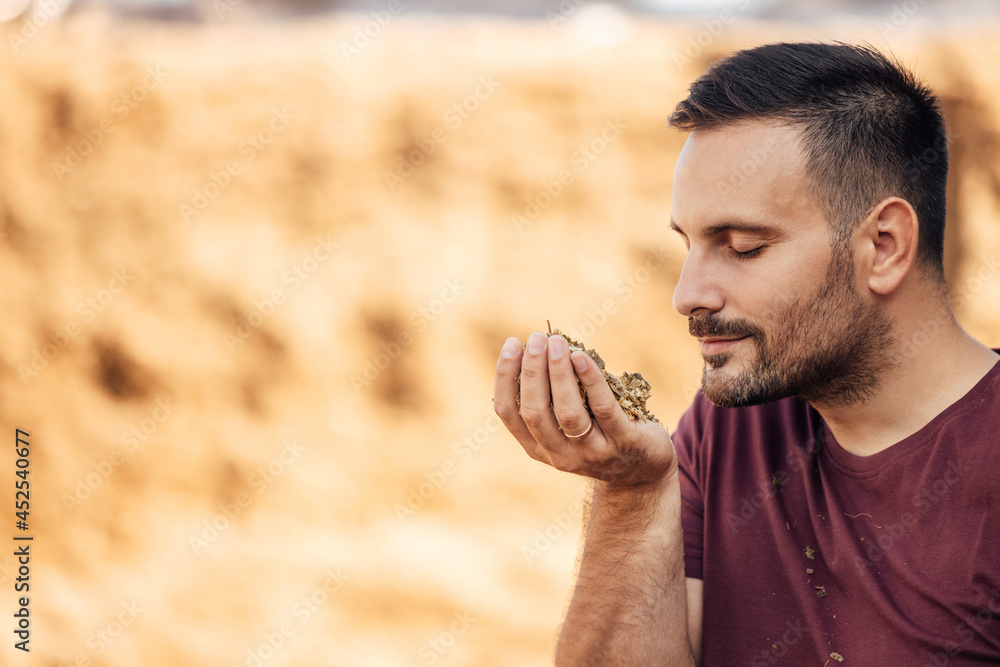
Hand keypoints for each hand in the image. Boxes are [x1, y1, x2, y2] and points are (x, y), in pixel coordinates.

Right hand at [494, 332, 676, 488]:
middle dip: (532, 371)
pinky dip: (590, 381)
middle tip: (536, 338)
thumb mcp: (566, 424)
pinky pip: (603, 409)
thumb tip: (538, 347)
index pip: (508, 413)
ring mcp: (592, 453)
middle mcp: (560, 455)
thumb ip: (550, 398)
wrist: (643, 469)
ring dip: (558, 374)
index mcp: (537, 447)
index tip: (512, 344)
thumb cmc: (597, 433)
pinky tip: (582, 357)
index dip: (505, 377)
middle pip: (535, 412)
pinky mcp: (623, 443)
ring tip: (556, 343)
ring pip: (567, 413)